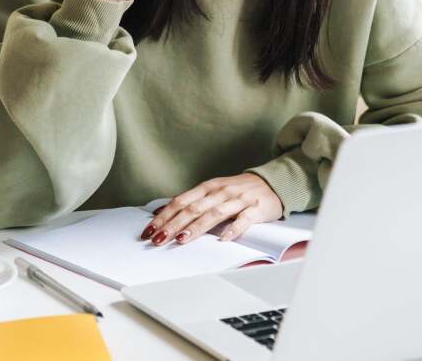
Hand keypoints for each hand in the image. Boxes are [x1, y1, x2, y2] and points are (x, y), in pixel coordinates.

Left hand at [141, 174, 284, 245]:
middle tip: (158, 239)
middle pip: (193, 209)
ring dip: (196, 227)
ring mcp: (238, 200)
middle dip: (173, 225)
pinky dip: (233, 229)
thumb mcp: (213, 191)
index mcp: (208, 187)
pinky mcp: (256, 209)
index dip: (164, 216)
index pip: (181, 202)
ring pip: (214, 214)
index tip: (149, 230)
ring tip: (181, 239)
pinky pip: (244, 220)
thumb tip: (163, 210)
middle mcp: (221, 192)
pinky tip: (223, 239)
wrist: (272, 183)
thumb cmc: (238, 190)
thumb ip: (192, 200)